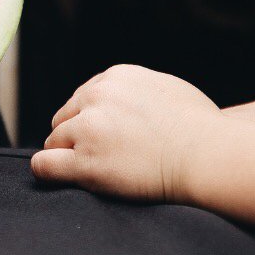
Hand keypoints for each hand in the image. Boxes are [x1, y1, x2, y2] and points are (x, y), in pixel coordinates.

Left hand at [31, 65, 222, 202]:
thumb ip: (137, 90)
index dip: (89, 119)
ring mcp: (88, 129)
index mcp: (114, 78)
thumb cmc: (201, 128)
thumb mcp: (166, 88)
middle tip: (98, 155)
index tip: (102, 136)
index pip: (83, 97)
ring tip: (93, 170)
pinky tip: (57, 176)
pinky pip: (45, 164)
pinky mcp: (85, 161)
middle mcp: (96, 97)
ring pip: (54, 141)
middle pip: (65, 117)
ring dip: (67, 154)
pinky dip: (46, 170)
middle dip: (76, 135)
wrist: (210, 155)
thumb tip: (127, 97)